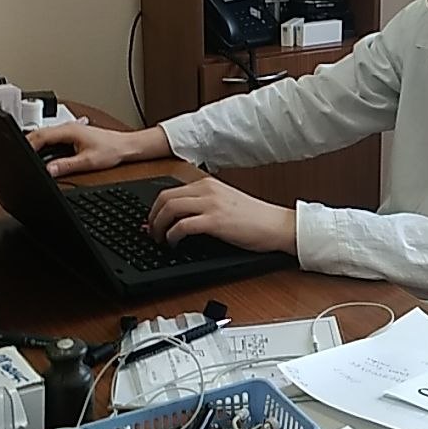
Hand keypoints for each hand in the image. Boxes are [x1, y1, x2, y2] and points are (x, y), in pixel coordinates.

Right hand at [26, 121, 169, 177]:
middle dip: (27, 144)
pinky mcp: (71, 135)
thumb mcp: (88, 162)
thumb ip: (67, 166)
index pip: (41, 136)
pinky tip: (41, 154)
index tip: (17, 153)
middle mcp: (67, 127)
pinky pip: (52, 138)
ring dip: (35, 145)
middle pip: (40, 134)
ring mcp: (69, 130)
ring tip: (25, 156)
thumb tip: (49, 170)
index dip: (27, 145)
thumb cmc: (111, 150)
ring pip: (45, 136)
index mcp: (69, 130)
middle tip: (16, 156)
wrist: (125, 146)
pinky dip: (43, 145)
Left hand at [147, 177, 296, 255]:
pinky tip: (173, 243)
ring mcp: (211, 204)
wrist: (276, 225)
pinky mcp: (215, 221)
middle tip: (151, 232)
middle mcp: (207, 190)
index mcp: (208, 185)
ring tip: (159, 239)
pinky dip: (172, 236)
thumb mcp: (225, 204)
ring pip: (170, 208)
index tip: (151, 222)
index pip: (170, 191)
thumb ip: (202, 206)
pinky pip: (183, 225)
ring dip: (159, 226)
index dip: (155, 208)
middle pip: (165, 198)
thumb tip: (177, 218)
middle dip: (152, 217)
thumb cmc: (254, 218)